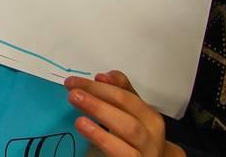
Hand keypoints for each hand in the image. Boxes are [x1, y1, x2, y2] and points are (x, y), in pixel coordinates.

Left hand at [65, 72, 185, 156]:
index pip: (127, 98)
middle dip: (99, 102)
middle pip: (128, 113)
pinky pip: (122, 152)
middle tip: (73, 94)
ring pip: (129, 131)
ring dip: (102, 118)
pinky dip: (103, 139)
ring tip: (78, 114)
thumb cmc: (138, 140)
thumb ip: (120, 93)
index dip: (101, 88)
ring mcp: (145, 152)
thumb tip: (102, 77)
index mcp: (150, 117)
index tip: (76, 82)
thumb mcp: (132, 115)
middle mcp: (151, 135)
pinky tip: (86, 129)